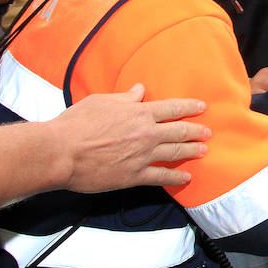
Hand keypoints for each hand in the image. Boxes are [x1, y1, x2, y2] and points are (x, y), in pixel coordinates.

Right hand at [54, 84, 209, 191]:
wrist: (61, 152)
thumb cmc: (76, 124)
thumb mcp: (101, 102)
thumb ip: (124, 98)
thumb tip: (139, 90)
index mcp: (138, 113)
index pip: (172, 108)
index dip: (189, 106)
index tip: (201, 106)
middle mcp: (146, 134)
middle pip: (179, 131)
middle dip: (196, 131)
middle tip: (207, 132)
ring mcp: (142, 156)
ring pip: (175, 153)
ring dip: (191, 151)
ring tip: (203, 150)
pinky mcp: (134, 176)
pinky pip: (161, 177)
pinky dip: (175, 177)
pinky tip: (186, 177)